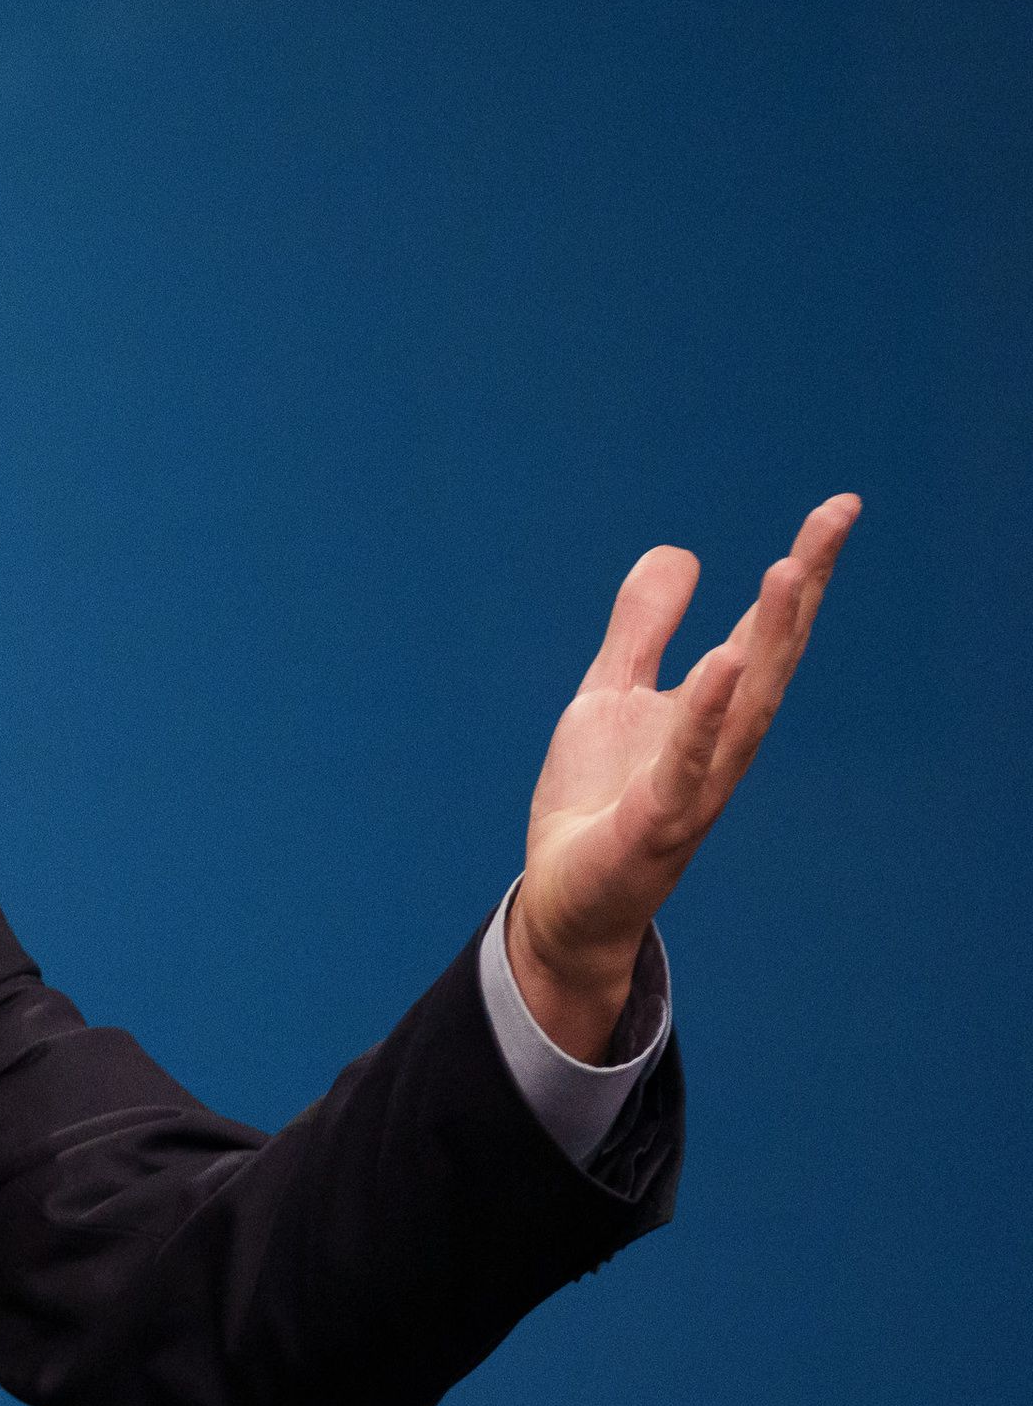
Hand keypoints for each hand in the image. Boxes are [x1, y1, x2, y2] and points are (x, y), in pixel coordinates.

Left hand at [510, 494, 860, 1058]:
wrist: (565, 898)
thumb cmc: (597, 800)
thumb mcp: (610, 695)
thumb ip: (643, 629)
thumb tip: (681, 551)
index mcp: (713, 711)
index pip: (765, 631)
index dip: (803, 570)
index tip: (840, 507)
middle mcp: (721, 744)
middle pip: (772, 657)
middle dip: (803, 588)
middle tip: (835, 518)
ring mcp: (694, 785)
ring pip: (745, 706)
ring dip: (769, 639)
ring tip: (788, 571)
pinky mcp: (653, 823)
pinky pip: (686, 764)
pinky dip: (707, 715)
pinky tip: (723, 666)